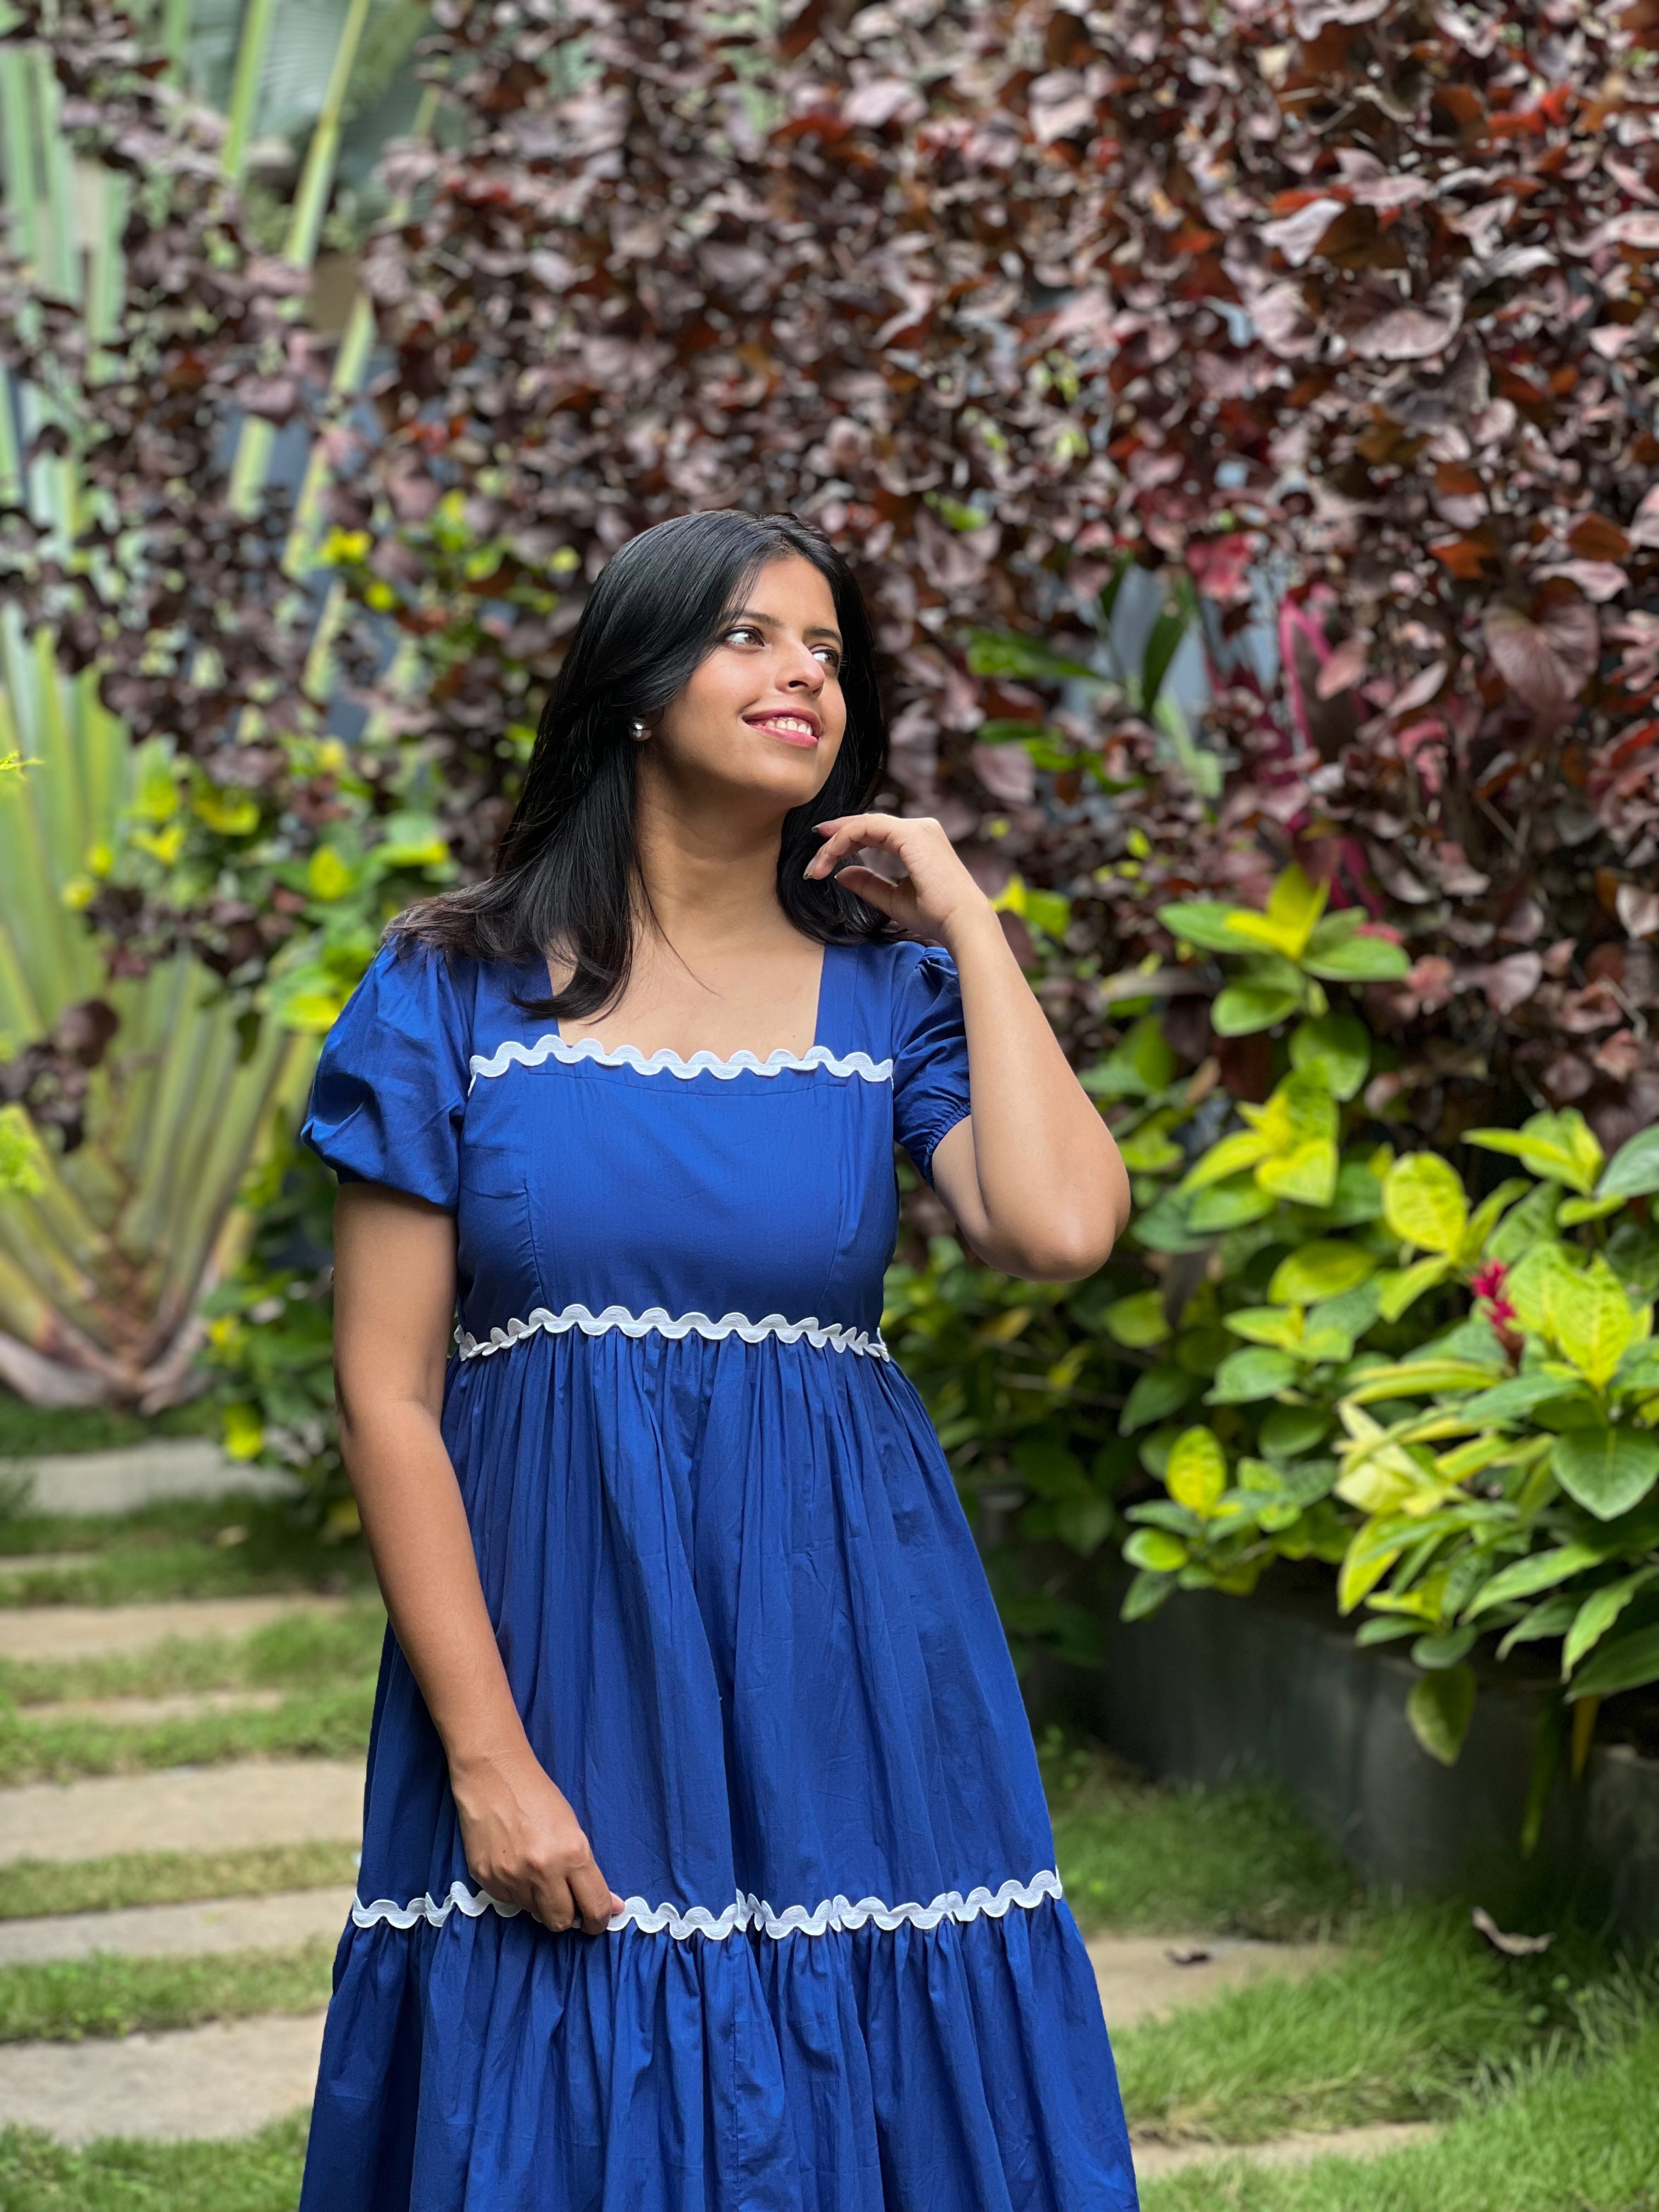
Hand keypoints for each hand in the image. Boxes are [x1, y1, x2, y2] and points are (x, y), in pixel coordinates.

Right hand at [450, 1741, 622, 1934]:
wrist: (493, 1776)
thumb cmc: (539, 1797)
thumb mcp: (573, 1830)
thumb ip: (588, 1871)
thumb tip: (610, 1907)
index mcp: (572, 1854)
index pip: (594, 1907)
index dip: (599, 1920)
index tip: (598, 1921)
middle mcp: (542, 1871)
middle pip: (561, 1922)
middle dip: (568, 1916)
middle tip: (568, 1902)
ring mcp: (512, 1879)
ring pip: (534, 1912)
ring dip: (539, 1900)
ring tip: (535, 1869)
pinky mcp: (487, 1881)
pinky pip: (509, 1902)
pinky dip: (516, 1891)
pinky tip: (514, 1865)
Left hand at [804, 812, 992, 942]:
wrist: (961, 924)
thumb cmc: (935, 916)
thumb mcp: (893, 900)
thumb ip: (868, 884)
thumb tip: (842, 873)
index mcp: (919, 840)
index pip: (874, 831)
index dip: (845, 840)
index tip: (822, 857)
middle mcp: (920, 828)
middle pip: (866, 824)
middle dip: (834, 841)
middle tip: (813, 863)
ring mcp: (917, 828)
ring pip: (862, 824)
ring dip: (834, 843)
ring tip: (816, 866)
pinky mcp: (910, 835)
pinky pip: (866, 829)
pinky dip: (843, 840)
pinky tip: (829, 856)